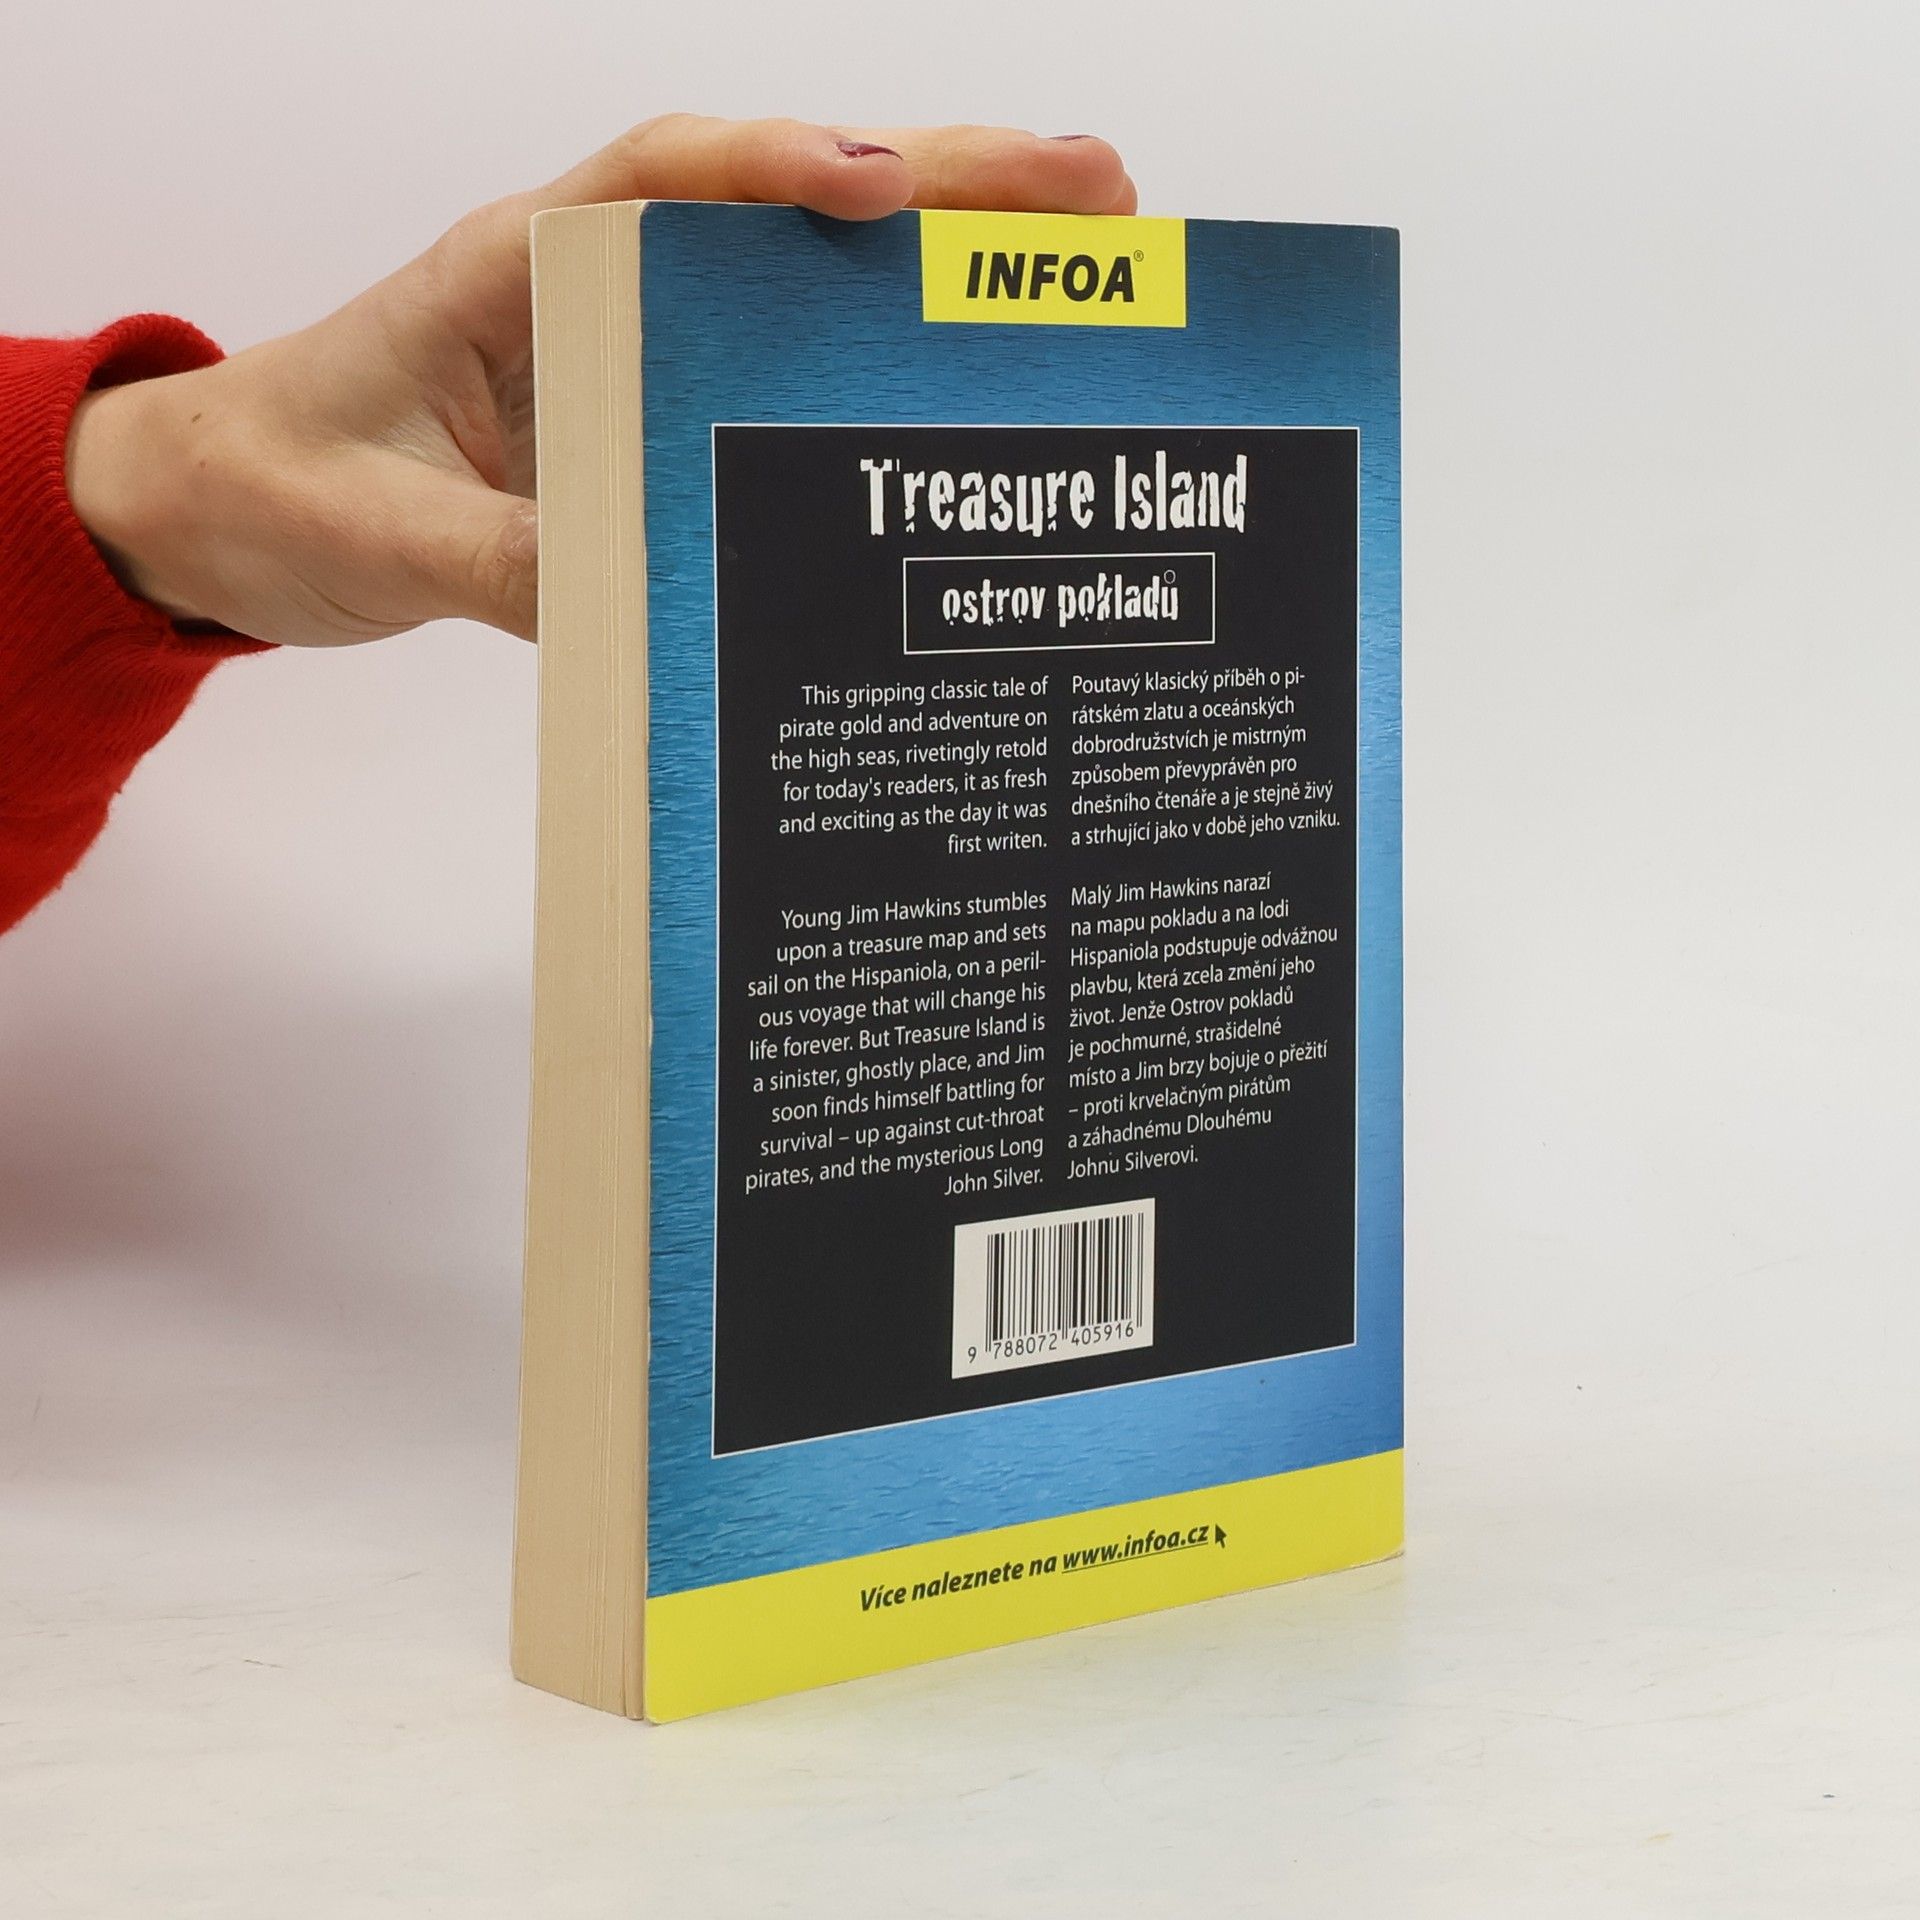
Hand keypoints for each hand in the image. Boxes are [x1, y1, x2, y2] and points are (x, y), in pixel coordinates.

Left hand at [65, 117, 1135, 646]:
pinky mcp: (651, 416)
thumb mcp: (378, 529)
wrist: (231, 517)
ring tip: (1082, 253)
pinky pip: (782, 369)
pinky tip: (970, 369)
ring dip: (942, 255)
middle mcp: (595, 287)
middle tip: (1091, 186)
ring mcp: (635, 347)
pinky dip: (878, 357)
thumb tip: (646, 595)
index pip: (662, 181)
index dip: (781, 169)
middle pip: (783, 201)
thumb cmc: (282, 486)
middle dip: (940, 181)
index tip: (888, 189)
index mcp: (515, 271)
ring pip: (806, 274)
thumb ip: (501, 554)